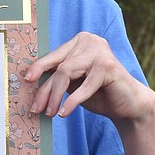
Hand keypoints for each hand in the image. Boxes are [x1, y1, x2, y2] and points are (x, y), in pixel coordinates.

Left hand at [23, 33, 154, 124]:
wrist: (128, 105)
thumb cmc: (98, 94)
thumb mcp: (74, 83)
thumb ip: (58, 78)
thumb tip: (30, 82)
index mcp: (80, 42)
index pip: (54, 56)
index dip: (38, 67)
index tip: (27, 81)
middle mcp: (90, 41)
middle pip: (58, 66)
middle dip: (45, 90)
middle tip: (36, 109)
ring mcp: (100, 51)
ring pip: (66, 72)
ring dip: (55, 96)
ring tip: (50, 113)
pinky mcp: (108, 66)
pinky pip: (83, 85)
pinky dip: (72, 101)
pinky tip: (64, 113)